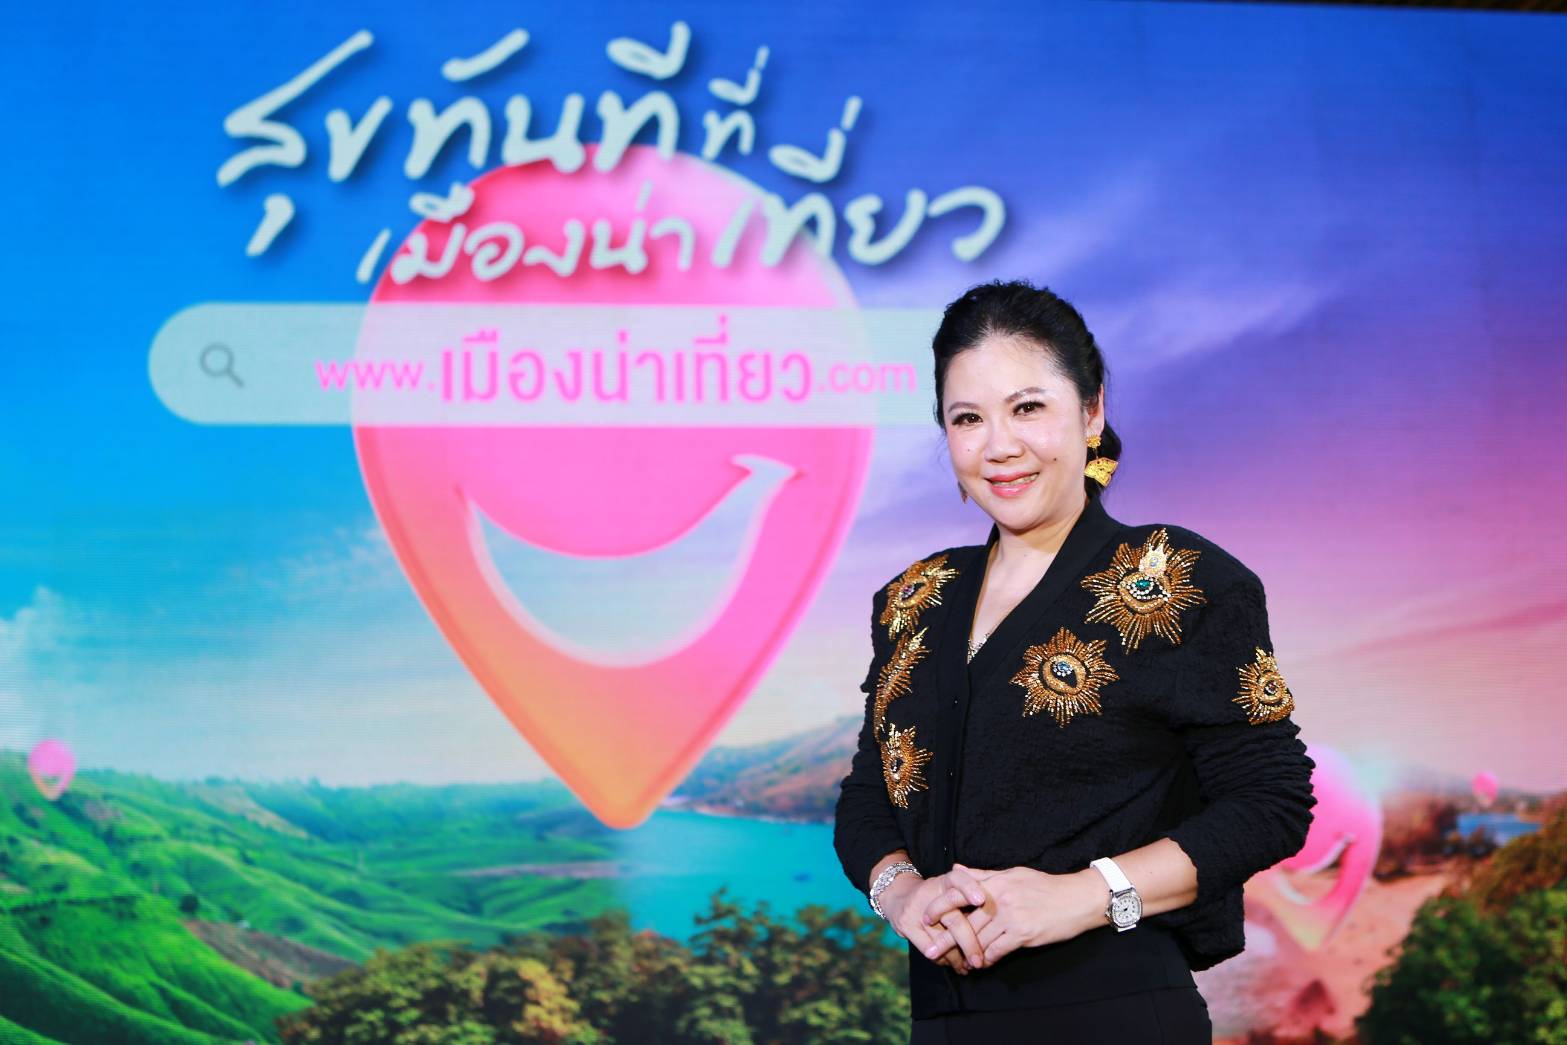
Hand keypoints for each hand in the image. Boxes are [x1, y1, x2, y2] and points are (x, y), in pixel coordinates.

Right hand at [878, 868, 990, 972]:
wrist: (898, 896)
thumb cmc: (935, 895)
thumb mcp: (950, 888)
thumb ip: (972, 893)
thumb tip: (998, 905)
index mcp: (945, 881)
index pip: (958, 879)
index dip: (969, 888)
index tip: (981, 900)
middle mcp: (930, 892)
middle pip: (954, 920)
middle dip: (969, 944)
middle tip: (979, 961)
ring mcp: (916, 909)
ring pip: (942, 939)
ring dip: (957, 958)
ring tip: (969, 967)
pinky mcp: (906, 925)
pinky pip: (929, 949)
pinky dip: (943, 960)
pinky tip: (952, 964)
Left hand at [922, 863, 1101, 965]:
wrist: (1078, 898)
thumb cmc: (1045, 885)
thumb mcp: (1013, 873)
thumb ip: (983, 875)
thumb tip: (957, 868)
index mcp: (996, 882)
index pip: (960, 893)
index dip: (940, 907)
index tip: (926, 918)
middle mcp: (1000, 899)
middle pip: (966, 921)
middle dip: (946, 938)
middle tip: (930, 951)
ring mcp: (1012, 917)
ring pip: (980, 938)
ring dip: (966, 953)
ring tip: (953, 963)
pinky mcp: (1024, 933)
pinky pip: (998, 950)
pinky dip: (987, 958)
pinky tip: (981, 964)